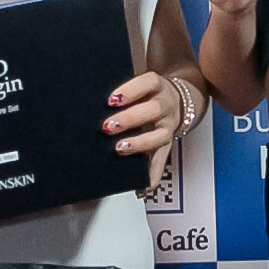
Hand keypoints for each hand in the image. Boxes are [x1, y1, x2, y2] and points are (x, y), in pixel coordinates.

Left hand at [104, 70, 182, 194]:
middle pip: (153, 110)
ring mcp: (168, 125)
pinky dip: (153, 174)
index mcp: (156, 86)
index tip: (112, 99)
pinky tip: (143, 185)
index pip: (147, 83)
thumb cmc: (148, 93)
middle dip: (130, 119)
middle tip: (108, 126)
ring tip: (120, 149)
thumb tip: (90, 102)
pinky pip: (162, 160)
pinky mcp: (168, 142)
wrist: (178, 98)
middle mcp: (165, 104)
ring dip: (139, 144)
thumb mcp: (140, 84)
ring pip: (160, 135)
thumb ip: (122, 92)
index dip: (131, 90)